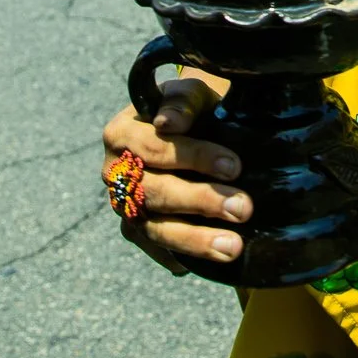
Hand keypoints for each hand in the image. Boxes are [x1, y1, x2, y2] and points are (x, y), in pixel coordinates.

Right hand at [102, 76, 247, 271]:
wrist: (191, 128)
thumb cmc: (192, 108)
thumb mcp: (189, 95)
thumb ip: (181, 103)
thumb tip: (168, 123)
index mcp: (121, 134)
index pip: (155, 148)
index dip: (195, 157)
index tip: (235, 166)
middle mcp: (114, 173)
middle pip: (156, 192)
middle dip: (202, 200)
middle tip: (243, 208)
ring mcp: (123, 205)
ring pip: (155, 227)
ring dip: (195, 239)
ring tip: (232, 248)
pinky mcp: (136, 230)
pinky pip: (156, 248)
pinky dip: (178, 256)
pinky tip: (207, 263)